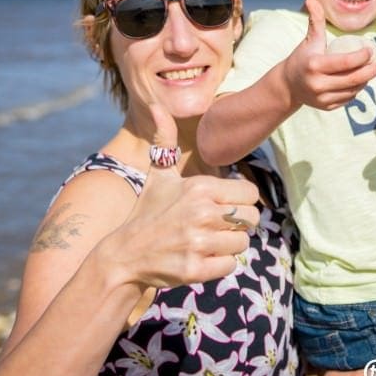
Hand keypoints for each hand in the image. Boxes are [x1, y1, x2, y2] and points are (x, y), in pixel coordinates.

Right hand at [113, 103, 261, 287]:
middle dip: (238, 224)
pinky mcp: (196, 269)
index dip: (241, 201)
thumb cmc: (147, 212)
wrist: (124, 255)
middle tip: (216, 227)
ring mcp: (198, 242)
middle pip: (251, 219)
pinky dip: (220, 265)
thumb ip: (163, 140)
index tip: (223, 206)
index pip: (250, 194)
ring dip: (228, 245)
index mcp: (200, 187)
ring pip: (242, 244)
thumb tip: (156, 106)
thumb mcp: (157, 175)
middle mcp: (202, 213)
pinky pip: (231, 266)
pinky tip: (201, 258)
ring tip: (206, 242)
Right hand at [283, 0, 375, 109]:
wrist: (288, 85)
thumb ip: (315, 20)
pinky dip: (357, 89)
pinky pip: (348, 98)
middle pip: (354, 78)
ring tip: (372, 69)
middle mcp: (318, 84)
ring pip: (353, 89)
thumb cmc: (302, 58)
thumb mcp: (309, 40)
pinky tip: (361, 80)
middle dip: (371, 70)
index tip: (371, 50)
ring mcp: (322, 98)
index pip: (346, 62)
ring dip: (366, 79)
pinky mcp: (326, 107)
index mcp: (315, 65)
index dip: (363, 57)